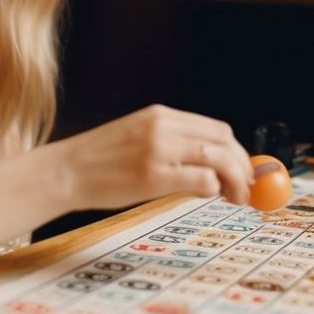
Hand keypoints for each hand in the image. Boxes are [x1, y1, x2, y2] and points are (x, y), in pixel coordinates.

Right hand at [49, 105, 252, 209]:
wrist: (66, 171)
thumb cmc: (101, 161)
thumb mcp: (138, 136)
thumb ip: (172, 142)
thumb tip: (211, 162)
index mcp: (160, 115)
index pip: (216, 128)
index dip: (237, 150)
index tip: (243, 168)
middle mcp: (163, 128)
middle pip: (223, 141)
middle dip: (242, 165)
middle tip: (247, 187)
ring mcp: (159, 151)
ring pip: (218, 160)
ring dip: (235, 181)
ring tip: (235, 197)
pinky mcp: (154, 177)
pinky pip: (201, 181)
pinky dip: (212, 190)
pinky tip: (204, 197)